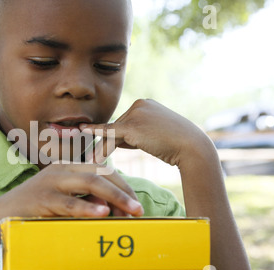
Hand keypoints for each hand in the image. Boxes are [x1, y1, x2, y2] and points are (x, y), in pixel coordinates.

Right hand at [0, 163, 143, 217]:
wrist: (2, 215)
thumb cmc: (36, 209)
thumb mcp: (64, 200)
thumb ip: (84, 199)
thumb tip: (109, 206)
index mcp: (68, 167)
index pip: (102, 170)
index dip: (121, 185)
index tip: (135, 203)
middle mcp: (61, 170)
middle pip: (100, 174)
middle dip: (123, 191)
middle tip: (139, 209)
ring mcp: (51, 182)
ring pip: (90, 183)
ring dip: (114, 197)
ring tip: (131, 211)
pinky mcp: (43, 198)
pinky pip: (70, 203)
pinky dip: (88, 208)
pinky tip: (103, 213)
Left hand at [80, 99, 210, 166]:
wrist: (191, 147)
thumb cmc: (176, 145)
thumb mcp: (154, 136)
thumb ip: (135, 135)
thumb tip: (116, 141)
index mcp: (145, 104)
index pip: (126, 122)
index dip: (119, 140)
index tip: (103, 148)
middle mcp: (139, 104)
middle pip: (117, 127)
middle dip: (107, 144)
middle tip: (93, 157)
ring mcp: (135, 113)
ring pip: (113, 133)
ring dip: (102, 149)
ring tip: (92, 162)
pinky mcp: (131, 125)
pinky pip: (109, 133)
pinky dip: (96, 136)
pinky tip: (82, 132)